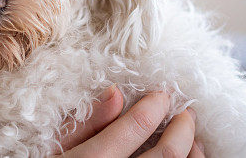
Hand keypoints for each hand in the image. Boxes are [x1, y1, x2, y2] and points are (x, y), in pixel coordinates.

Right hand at [53, 86, 204, 156]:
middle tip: (186, 113)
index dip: (155, 106)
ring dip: (191, 152)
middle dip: (183, 128)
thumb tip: (116, 94)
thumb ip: (86, 123)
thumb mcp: (54, 148)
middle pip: (167, 154)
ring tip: (192, 139)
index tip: (163, 95)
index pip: (137, 128)